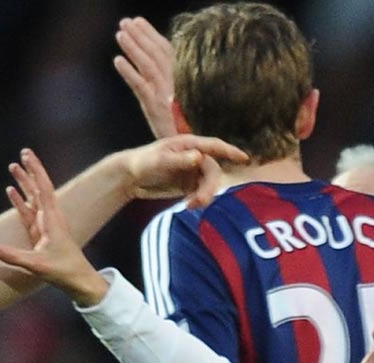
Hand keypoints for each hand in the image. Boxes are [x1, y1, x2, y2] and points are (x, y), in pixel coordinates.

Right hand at [0, 149, 108, 304]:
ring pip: (33, 198)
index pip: (42, 188)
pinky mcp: (41, 233)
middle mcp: (50, 218)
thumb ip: (14, 256)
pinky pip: (28, 212)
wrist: (78, 280)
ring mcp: (46, 224)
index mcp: (51, 220)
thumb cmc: (63, 271)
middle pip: (38, 188)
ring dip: (24, 183)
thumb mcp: (37, 265)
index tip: (26, 154)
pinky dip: (20, 201)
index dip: (35, 170)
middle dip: (29, 171)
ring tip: (13, 167)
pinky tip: (10, 192)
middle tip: (22, 153)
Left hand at [114, 16, 176, 138]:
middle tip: (125, 21)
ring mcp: (166, 96)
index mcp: (181, 80)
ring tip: (120, 33)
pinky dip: (129, 73)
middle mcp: (175, 84)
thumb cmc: (186, 131)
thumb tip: (160, 69)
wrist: (190, 155)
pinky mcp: (157, 109)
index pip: (166, 50)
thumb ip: (172, 87)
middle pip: (156, 54)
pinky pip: (141, 87)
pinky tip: (117, 61)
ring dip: (133, 48)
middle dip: (140, 35)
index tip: (138, 20)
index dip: (151, 34)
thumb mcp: (181, 104)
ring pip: (148, 66)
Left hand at [118, 132, 246, 207]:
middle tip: (199, 202)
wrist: (130, 177)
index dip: (230, 151)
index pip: (213, 146)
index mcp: (188, 145)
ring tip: (190, 206)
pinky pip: (200, 192)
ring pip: (208, 183)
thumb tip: (199, 157)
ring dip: (204, 196)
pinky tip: (188, 205)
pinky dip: (198, 200)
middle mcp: (193, 156)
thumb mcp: (159, 161)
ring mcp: (191, 171)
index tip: (244, 158)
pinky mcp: (187, 184)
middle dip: (210, 187)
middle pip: (213, 171)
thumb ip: (179, 160)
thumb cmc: (142, 162)